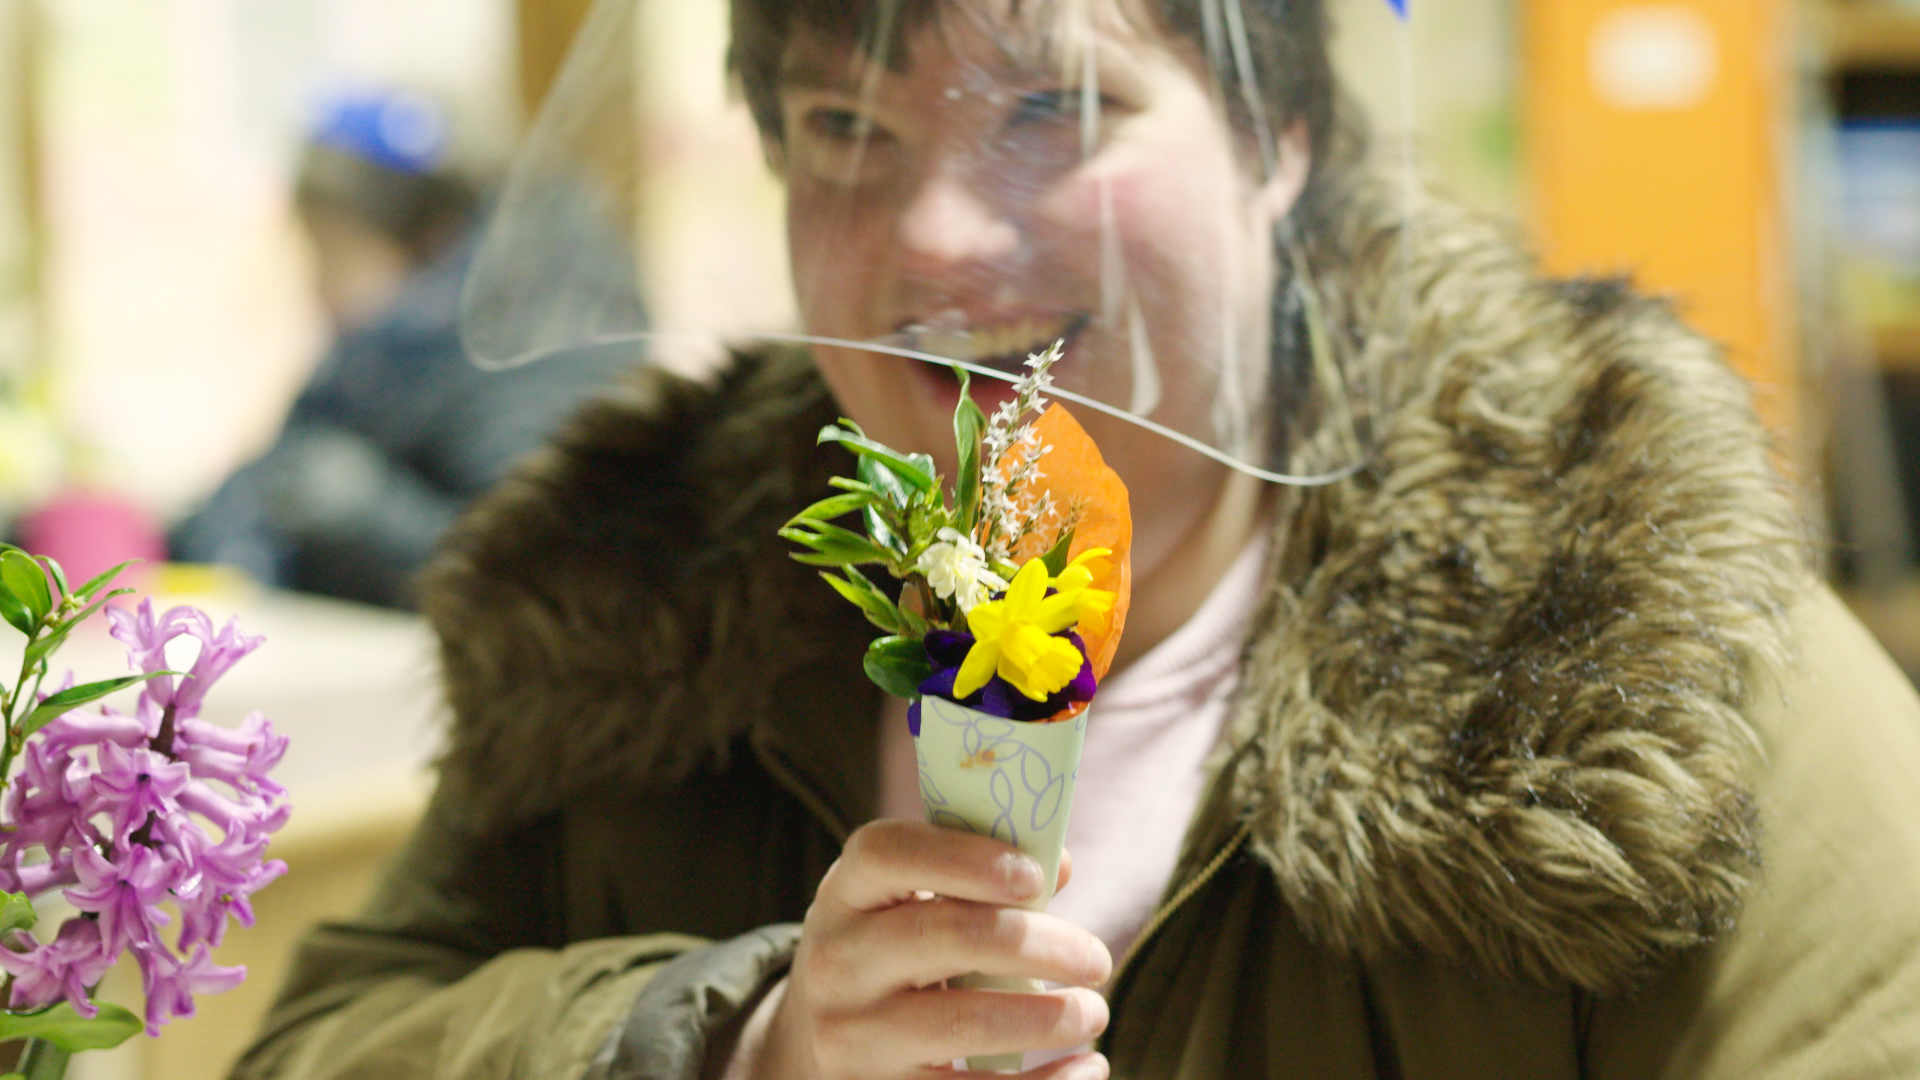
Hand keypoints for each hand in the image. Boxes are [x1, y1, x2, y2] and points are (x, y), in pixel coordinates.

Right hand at [754, 820, 1111, 1079]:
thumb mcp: (905, 903)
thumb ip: (975, 876)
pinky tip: (1085, 1068)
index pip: (889, 852)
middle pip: (944, 937)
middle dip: (1036, 945)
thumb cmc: (890, 953)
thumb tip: (1060, 867)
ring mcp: (853, 1034)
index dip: (965, 857)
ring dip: (1046, 1019)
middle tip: (1097, 960)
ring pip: (962, 1024)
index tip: (1035, 877)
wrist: (818, 1041)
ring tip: (1092, 1013)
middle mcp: (839, 960)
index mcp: (848, 892)